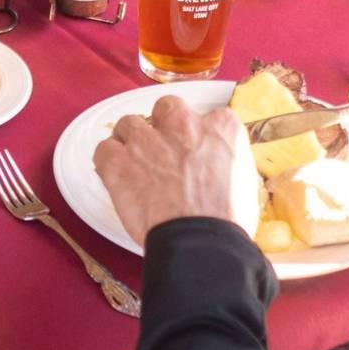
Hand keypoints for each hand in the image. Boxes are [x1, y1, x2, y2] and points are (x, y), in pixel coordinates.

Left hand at [93, 95, 261, 247]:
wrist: (199, 242)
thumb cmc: (226, 221)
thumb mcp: (244, 182)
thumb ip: (226, 162)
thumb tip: (218, 168)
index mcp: (220, 127)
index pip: (208, 116)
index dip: (198, 135)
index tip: (194, 150)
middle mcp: (183, 124)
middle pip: (166, 107)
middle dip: (163, 124)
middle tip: (164, 150)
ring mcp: (146, 140)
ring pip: (129, 123)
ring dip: (131, 140)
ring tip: (134, 164)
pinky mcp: (118, 160)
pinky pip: (104, 149)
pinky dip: (107, 161)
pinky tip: (115, 176)